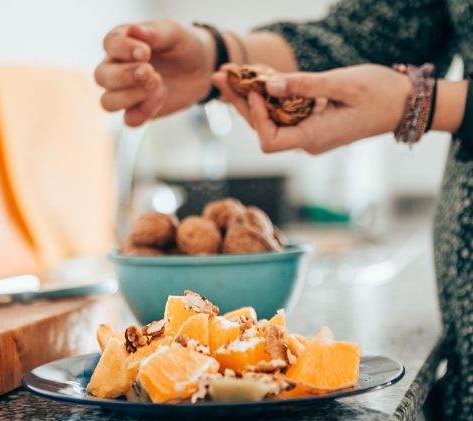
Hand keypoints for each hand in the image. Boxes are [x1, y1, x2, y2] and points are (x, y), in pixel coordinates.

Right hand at [95, 20, 214, 126]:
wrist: (202, 69)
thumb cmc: (184, 45)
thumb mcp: (174, 33)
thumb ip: (154, 33)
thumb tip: (132, 30)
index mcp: (121, 42)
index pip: (110, 45)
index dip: (124, 50)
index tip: (146, 53)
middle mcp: (116, 68)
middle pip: (102, 77)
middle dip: (126, 76)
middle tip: (152, 72)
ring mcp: (124, 92)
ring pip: (108, 102)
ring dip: (130, 97)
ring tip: (157, 85)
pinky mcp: (137, 110)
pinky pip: (129, 120)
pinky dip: (144, 112)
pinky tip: (161, 97)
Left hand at [212, 64, 412, 153]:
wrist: (406, 104)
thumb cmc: (380, 93)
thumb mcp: (342, 85)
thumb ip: (304, 86)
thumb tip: (268, 85)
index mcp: (314, 137)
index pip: (269, 140)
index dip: (257, 116)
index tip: (256, 88)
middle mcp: (307, 140)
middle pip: (262, 128)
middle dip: (240, 102)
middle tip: (219, 75)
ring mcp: (308, 134)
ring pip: (270, 120)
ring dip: (249, 98)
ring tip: (228, 75)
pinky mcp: (311, 123)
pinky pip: (282, 114)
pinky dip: (268, 97)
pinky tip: (254, 80)